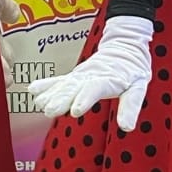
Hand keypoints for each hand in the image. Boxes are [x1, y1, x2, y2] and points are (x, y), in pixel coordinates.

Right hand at [27, 15, 153, 131]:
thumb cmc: (133, 68)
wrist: (124, 45)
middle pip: (74, 87)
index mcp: (108, 79)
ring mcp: (81, 75)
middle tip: (50, 111)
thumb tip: (127, 127)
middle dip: (61, 99)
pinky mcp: (75, 75)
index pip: (95, 89)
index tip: (75, 111)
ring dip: (51, 94)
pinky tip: (32, 90)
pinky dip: (46, 84)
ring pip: (64, 84)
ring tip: (40, 105)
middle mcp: (91, 76)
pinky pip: (59, 80)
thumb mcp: (139, 86)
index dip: (85, 99)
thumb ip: (131, 106)